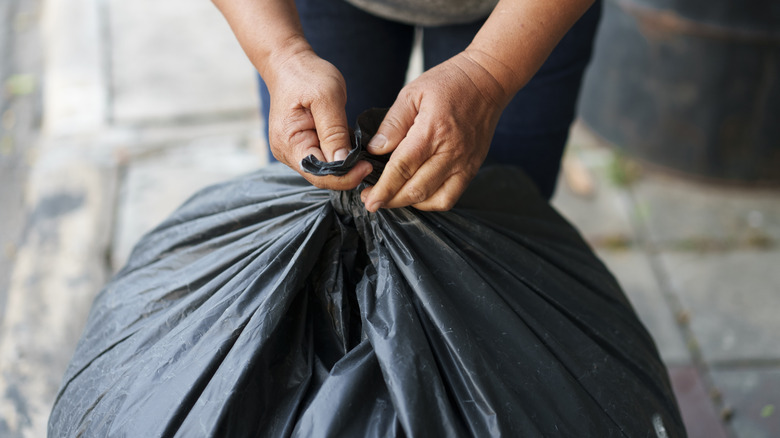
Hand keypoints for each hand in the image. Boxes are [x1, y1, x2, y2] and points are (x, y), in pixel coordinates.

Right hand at [264, 46, 371, 188]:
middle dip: (346, 174)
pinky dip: (338, 158)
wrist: (291, 64)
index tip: (367, 166)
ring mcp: (293, 151)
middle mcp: (287, 152)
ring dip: (343, 167)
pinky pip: (323, 160)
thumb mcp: (326, 98)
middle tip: (369, 163)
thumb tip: (343, 161)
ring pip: (323, 171)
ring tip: (363, 156)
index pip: (318, 174)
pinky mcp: (302, 147)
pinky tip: (351, 150)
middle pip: (321, 177)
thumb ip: (334, 131)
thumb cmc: (307, 76)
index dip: (345, 176)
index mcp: (289, 142)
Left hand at [360, 51, 510, 211]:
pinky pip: (450, 197)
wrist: (488, 80)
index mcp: (432, 131)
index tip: (369, 200)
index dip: (383, 188)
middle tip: (372, 201)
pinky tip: (417, 194)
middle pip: (416, 190)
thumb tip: (375, 149)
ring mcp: (464, 163)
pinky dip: (431, 202)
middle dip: (390, 200)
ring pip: (433, 199)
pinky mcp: (472, 168)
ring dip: (409, 204)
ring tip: (392, 198)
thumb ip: (393, 123)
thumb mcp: (412, 94)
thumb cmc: (448, 83)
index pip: (402, 168)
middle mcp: (450, 152)